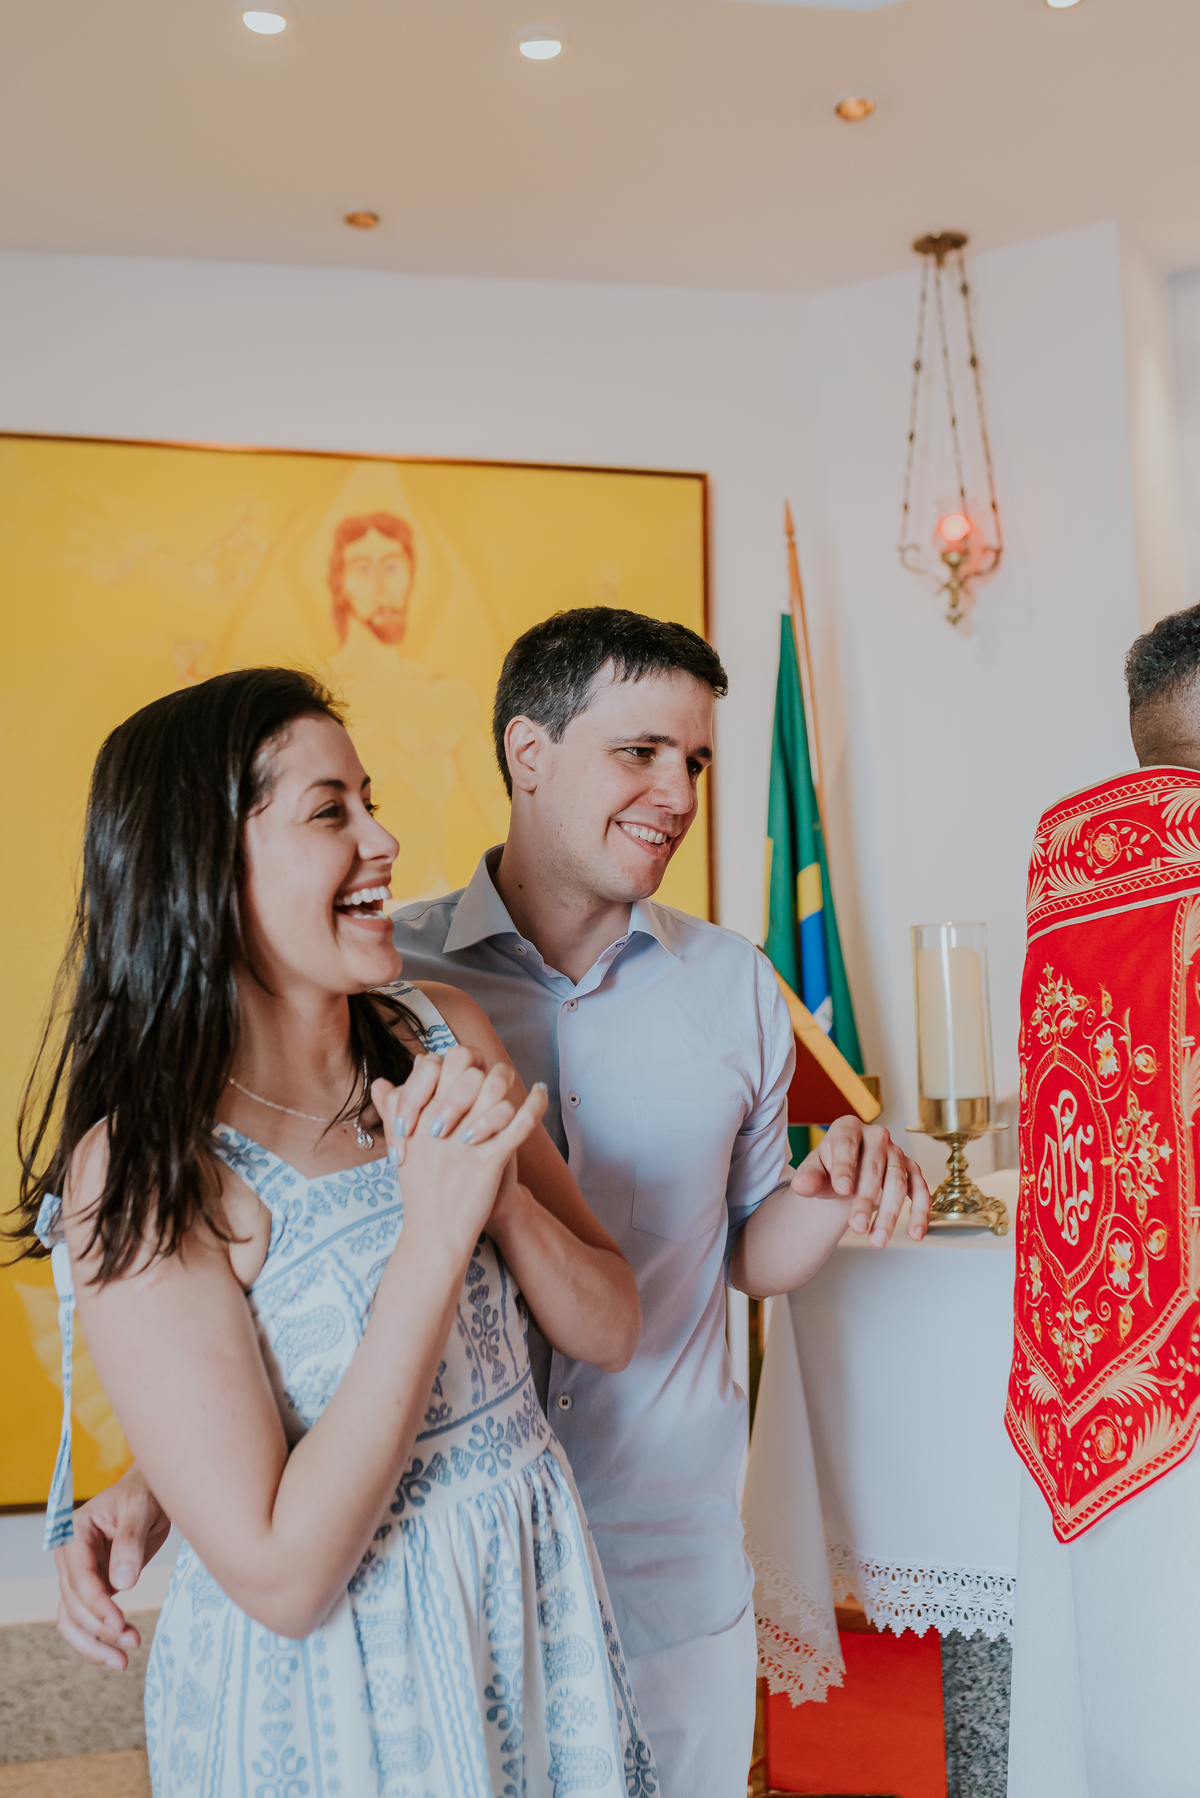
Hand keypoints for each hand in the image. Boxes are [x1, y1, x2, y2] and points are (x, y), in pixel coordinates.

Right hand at [54, 1465, 170, 1669]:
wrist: (151, 1494)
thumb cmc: (144, 1494)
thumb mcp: (140, 1509)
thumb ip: (130, 1542)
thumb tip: (123, 1584)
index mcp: (74, 1533)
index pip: (79, 1578)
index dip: (97, 1604)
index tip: (119, 1624)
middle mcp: (70, 1557)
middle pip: (73, 1604)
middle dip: (99, 1629)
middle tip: (132, 1642)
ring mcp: (78, 1575)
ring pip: (72, 1620)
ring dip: (93, 1644)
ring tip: (122, 1662)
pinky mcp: (92, 1588)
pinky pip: (85, 1621)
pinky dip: (96, 1640)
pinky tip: (116, 1656)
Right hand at [371, 1052, 547, 1244]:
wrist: (434, 1232)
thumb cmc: (420, 1186)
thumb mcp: (400, 1145)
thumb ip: (392, 1109)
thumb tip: (382, 1082)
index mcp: (418, 1115)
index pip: (434, 1062)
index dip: (447, 1062)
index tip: (455, 1075)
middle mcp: (440, 1122)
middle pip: (468, 1071)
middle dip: (479, 1071)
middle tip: (484, 1082)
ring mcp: (466, 1139)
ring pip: (495, 1091)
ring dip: (505, 1086)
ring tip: (510, 1088)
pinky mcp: (490, 1158)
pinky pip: (521, 1122)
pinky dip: (535, 1104)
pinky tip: (541, 1091)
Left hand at [789, 1115, 930, 1245]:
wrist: (847, 1176)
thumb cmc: (829, 1170)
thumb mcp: (814, 1172)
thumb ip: (809, 1178)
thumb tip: (800, 1185)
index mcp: (847, 1128)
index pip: (847, 1145)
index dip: (845, 1167)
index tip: (842, 1190)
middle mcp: (876, 1136)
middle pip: (875, 1168)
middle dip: (866, 1200)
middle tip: (857, 1227)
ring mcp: (896, 1152)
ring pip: (898, 1182)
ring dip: (890, 1214)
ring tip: (877, 1240)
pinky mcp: (911, 1170)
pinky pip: (920, 1190)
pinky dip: (920, 1212)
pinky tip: (916, 1233)